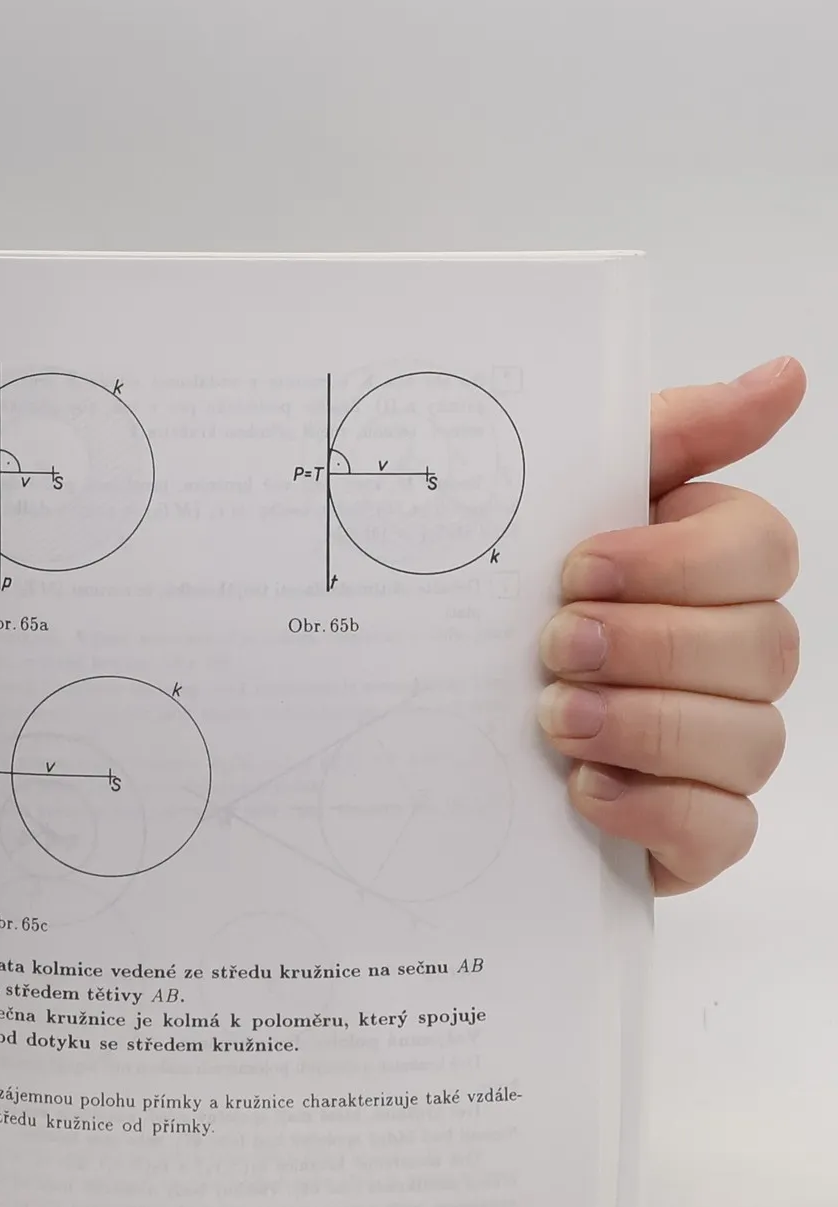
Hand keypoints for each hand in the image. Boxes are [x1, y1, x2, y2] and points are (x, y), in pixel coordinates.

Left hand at [539, 358, 803, 892]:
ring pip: (751, 739)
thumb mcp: (557, 503)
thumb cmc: (505, 603)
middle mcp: (734, 656)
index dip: (676, 562)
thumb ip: (667, 435)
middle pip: (764, 646)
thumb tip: (784, 375)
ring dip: (647, 726)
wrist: (421, 723)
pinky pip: (724, 829)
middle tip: (555, 649)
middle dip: (651, 646)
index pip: (761, 550)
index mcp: (710, 568)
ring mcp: (720, 748)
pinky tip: (585, 791)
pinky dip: (657, 811)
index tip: (576, 569)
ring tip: (556, 721)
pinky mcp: (692, 831)